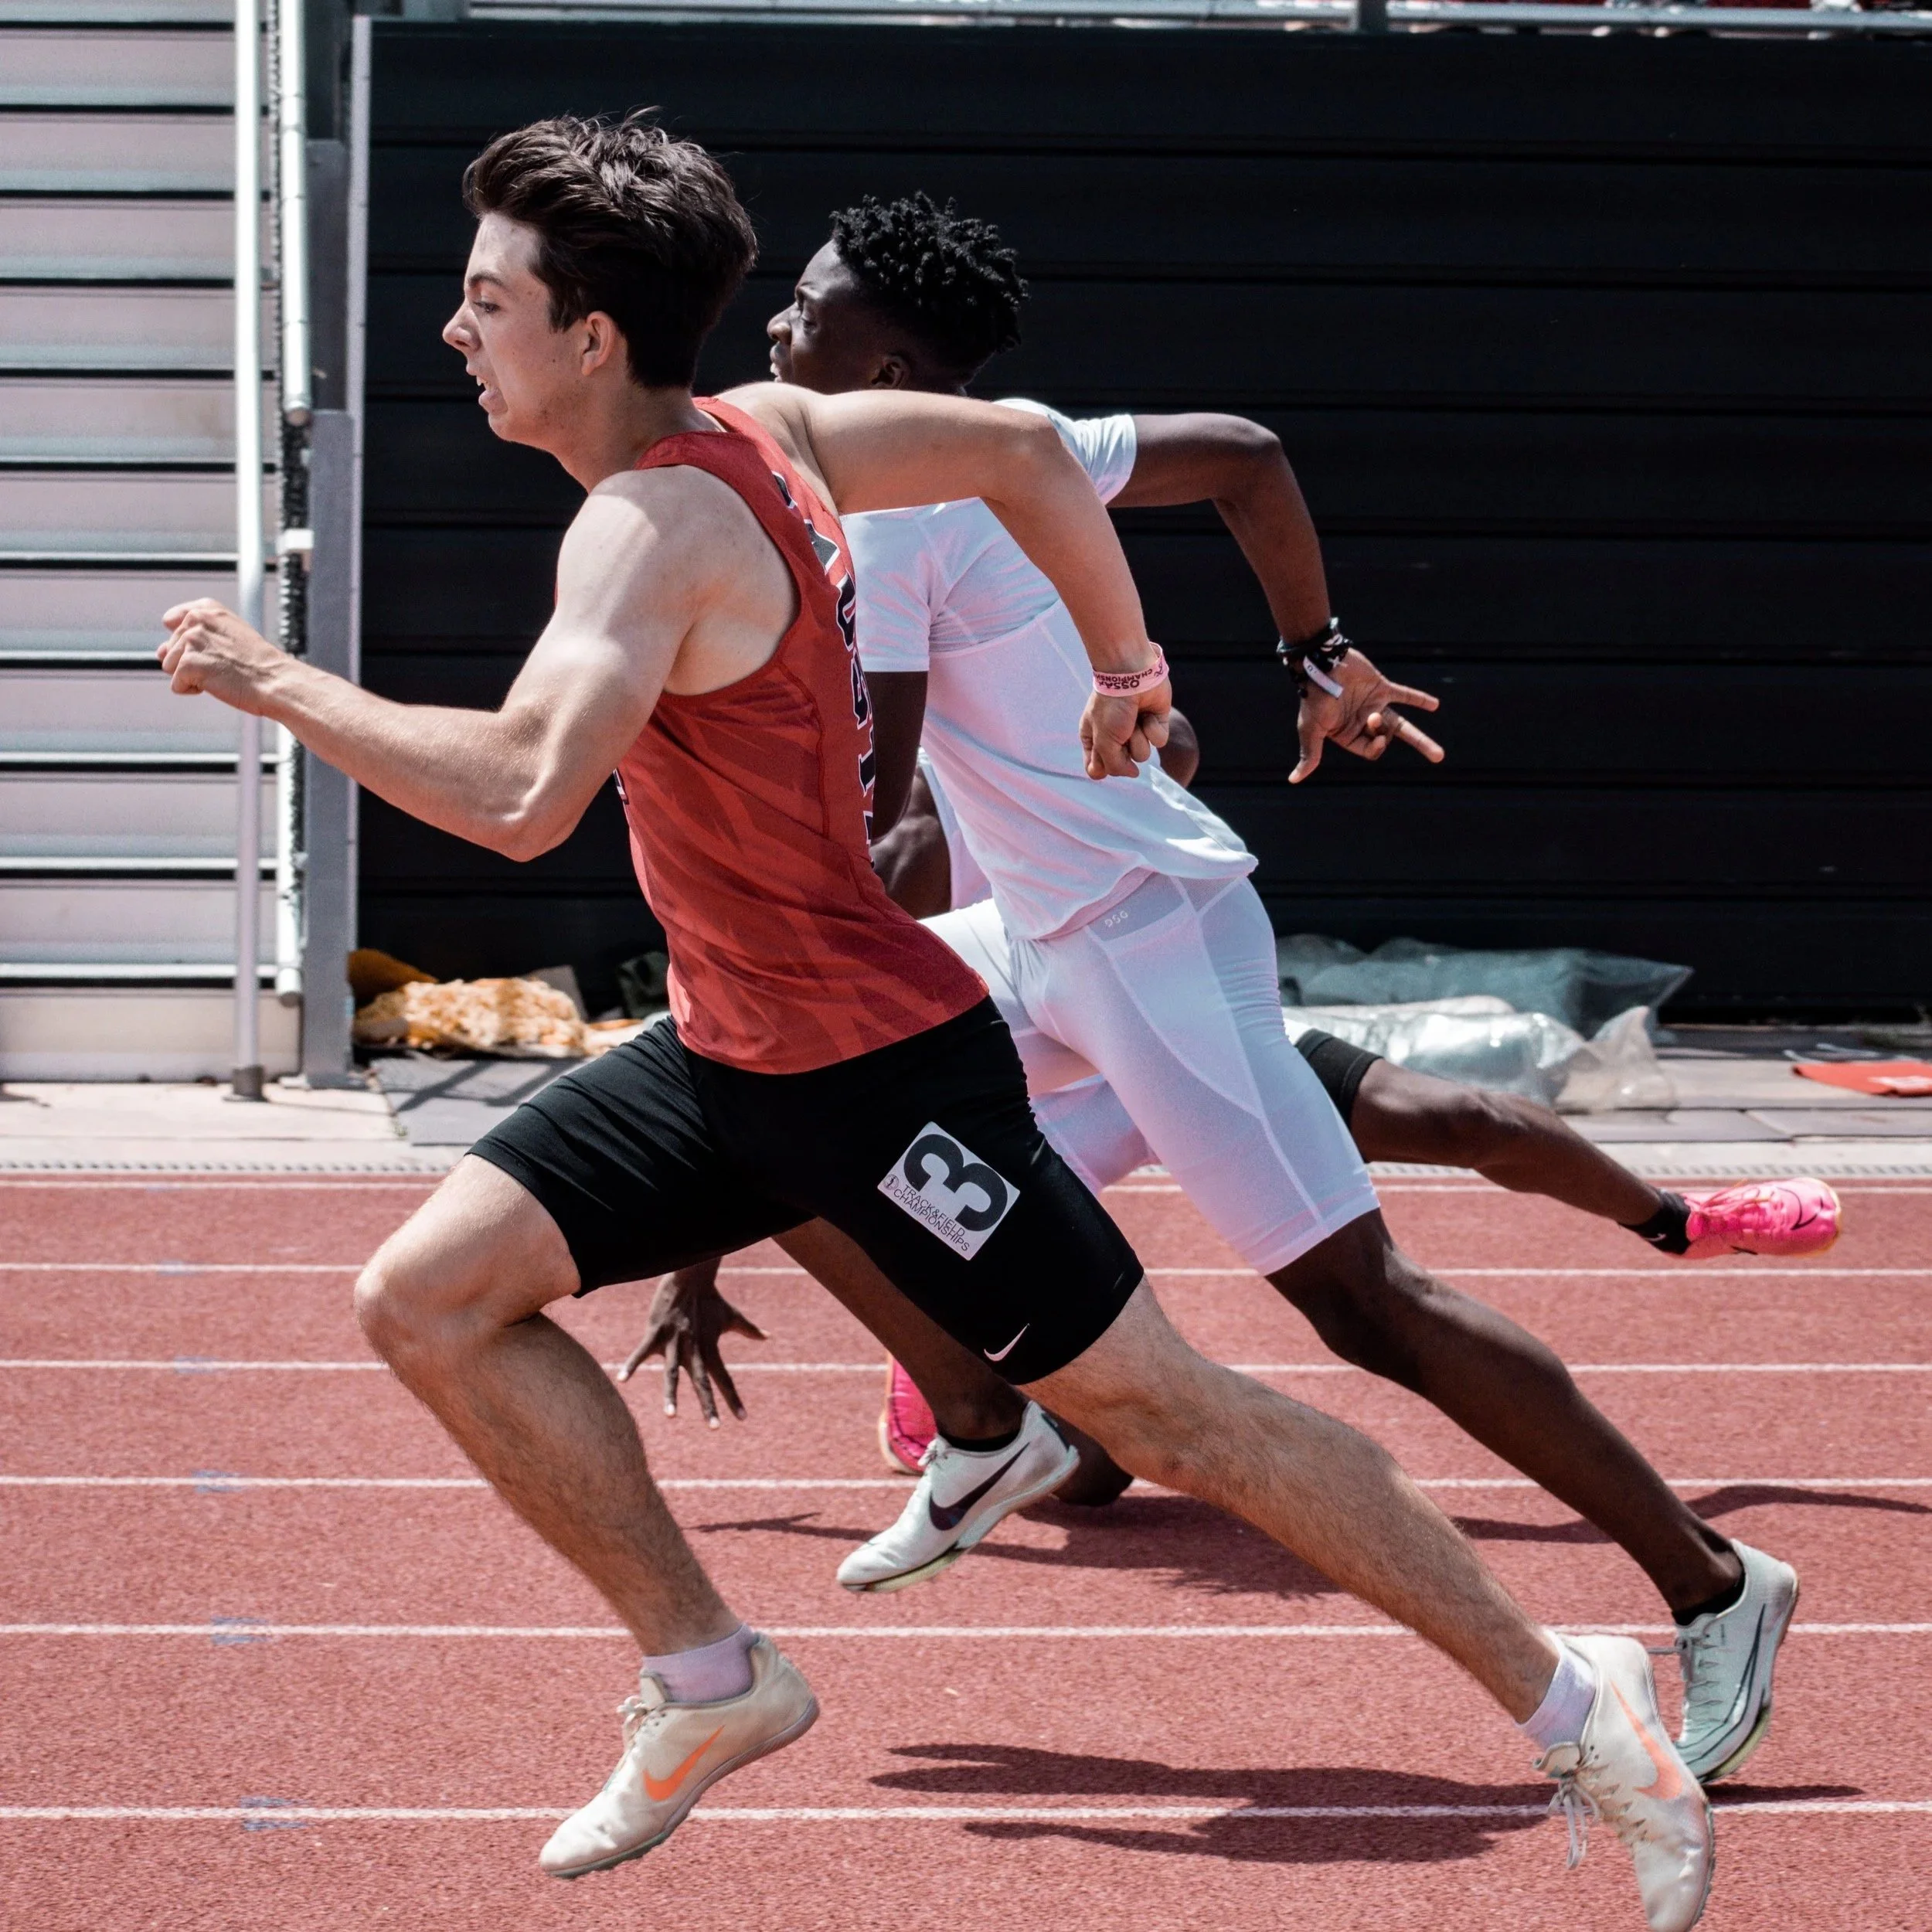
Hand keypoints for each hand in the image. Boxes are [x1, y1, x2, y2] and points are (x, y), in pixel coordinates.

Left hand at [158, 599, 286, 713]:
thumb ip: (192, 635)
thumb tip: (159, 652)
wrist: (276, 681)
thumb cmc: (258, 663)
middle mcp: (196, 619)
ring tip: (221, 674)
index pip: (172, 620)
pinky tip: (217, 685)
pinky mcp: (189, 664)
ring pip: (170, 666)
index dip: (188, 641)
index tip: (213, 648)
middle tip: (223, 664)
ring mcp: (191, 641)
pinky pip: (177, 685)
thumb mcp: (228, 635)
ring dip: (192, 676)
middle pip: (170, 648)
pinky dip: (194, 690)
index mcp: (206, 609)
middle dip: (191, 661)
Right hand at [617, 1260, 767, 1426]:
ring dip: (671, 1395)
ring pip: (672, 1373)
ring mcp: (674, 1341)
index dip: (733, 1398)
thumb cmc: (711, 1299)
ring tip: (671, 1416)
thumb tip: (768, 1337)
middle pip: (702, 1382)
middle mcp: (693, 1349)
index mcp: (710, 1348)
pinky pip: (641, 1352)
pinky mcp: (655, 1332)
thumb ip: (749, 1330)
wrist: (691, 1276)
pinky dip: (631, 1365)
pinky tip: (621, 1380)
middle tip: (714, 1427)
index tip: (743, 1419)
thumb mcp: (732, 1316)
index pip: (724, 1378)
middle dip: (708, 1405)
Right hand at [1079, 683, 1171, 778]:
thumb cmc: (1112, 706)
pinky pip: (1159, 741)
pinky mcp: (1155, 724)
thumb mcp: (1103, 741)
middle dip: (1122, 749)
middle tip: (1119, 729)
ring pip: (1142, 755)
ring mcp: (1135, 731)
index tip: (1102, 749)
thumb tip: (1133, 774)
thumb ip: (1113, 766)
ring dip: (1139, 737)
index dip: (1102, 765)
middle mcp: (1114, 738)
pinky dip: (1153, 728)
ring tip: (1134, 719)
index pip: (1097, 769)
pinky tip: (1147, 713)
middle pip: (1121, 765)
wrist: (1131, 674)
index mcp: (1094, 740)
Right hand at [1288, 648, 1442, 784]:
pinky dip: (1419, 700)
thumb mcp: (1311, 729)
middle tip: (1439, 756)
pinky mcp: (1381, 688)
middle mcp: (1361, 723)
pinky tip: (1435, 706)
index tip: (1372, 727)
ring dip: (1420, 738)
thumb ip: (1310, 754)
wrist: (1322, 662)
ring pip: (1401, 724)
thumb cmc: (1313, 697)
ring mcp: (1373, 705)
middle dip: (1416, 746)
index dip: (1378, 745)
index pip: (1371, 749)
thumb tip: (1293, 780)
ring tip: (1438, 755)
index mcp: (1347, 735)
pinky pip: (1404, 695)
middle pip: (1391, 740)